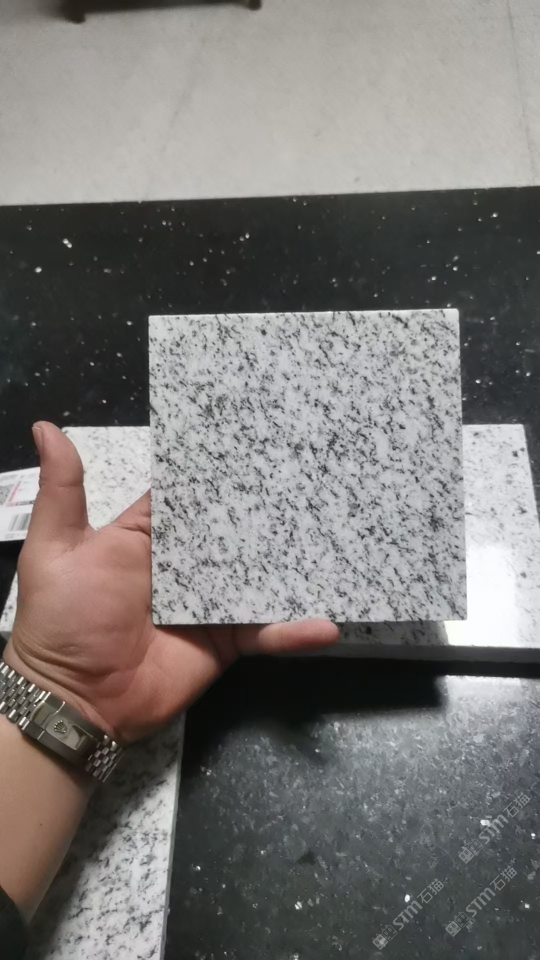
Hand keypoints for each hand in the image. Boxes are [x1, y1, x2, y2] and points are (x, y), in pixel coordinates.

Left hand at [4, 423, 337, 741]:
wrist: (75, 700)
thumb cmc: (64, 618)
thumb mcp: (58, 546)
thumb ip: (64, 489)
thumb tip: (46, 426)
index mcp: (152, 536)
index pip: (192, 497)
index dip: (221, 473)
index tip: (262, 440)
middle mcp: (188, 566)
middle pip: (236, 533)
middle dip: (271, 511)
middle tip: (319, 478)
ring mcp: (212, 604)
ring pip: (259, 577)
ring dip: (294, 563)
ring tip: (339, 536)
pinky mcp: (228, 642)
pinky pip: (265, 632)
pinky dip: (294, 631)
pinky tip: (328, 623)